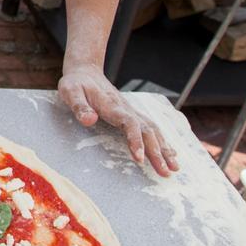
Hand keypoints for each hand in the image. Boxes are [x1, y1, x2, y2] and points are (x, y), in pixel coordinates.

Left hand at [58, 64, 178, 176]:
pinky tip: (170, 154)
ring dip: (164, 149)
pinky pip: (151, 129)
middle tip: (165, 173)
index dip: (136, 140)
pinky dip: (162, 142)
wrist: (85, 71)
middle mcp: (127, 109)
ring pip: (153, 130)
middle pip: (147, 131)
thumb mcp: (70, 91)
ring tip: (174, 168)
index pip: (130, 123)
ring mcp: (131, 112)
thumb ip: (79, 106)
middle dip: (157, 152)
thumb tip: (90, 120)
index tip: (139, 158)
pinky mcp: (132, 115)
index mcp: (113, 106)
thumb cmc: (76, 84)